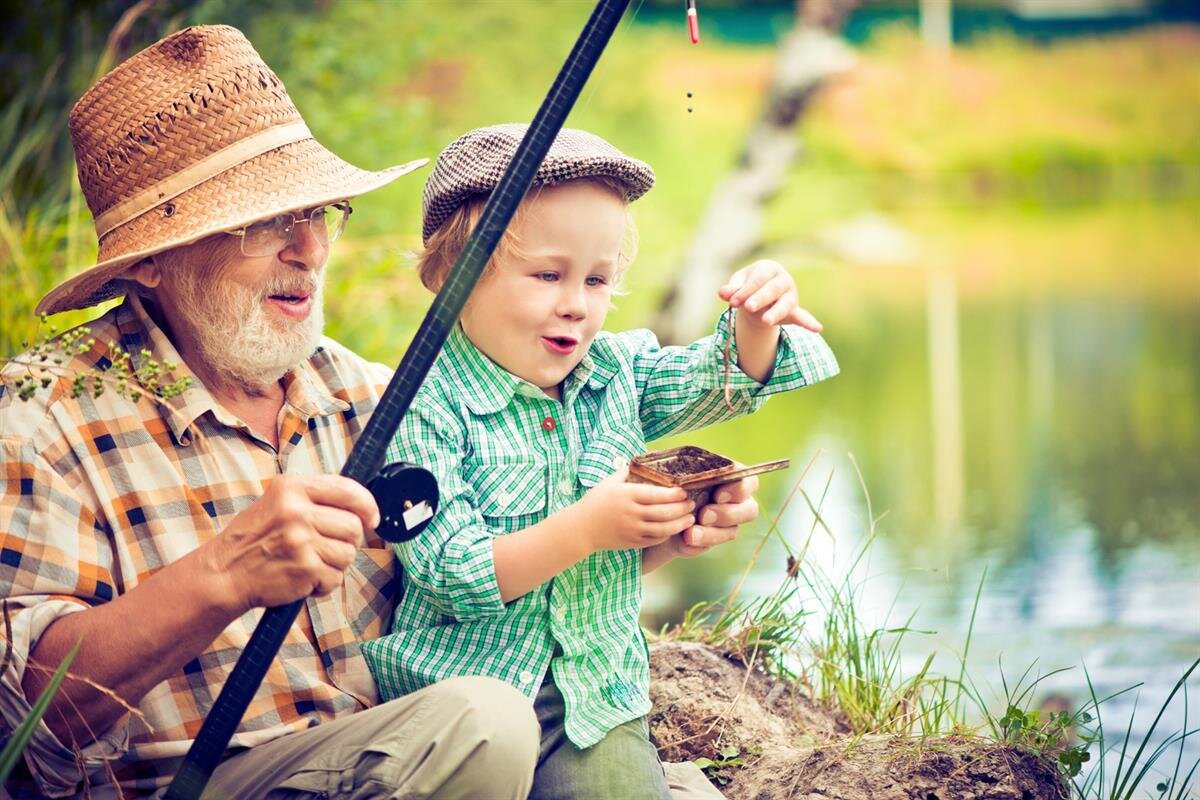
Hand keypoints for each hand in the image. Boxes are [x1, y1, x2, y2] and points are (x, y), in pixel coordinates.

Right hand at [203, 474, 379, 612]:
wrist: (223, 573)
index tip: (372, 518)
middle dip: (348, 541)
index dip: (368, 506)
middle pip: (354, 526)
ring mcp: (301, 540)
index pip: (348, 490)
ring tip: (310, 563)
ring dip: (335, 564)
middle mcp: (297, 510)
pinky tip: (303, 579)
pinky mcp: (304, 568)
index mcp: (292, 487)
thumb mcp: (278, 502)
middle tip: (327, 548)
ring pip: (348, 553)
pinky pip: (336, 578)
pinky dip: (324, 584)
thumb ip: (315, 498)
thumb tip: (362, 506)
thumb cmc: (254, 539)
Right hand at [573, 468, 695, 552]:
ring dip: (680, 524)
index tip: (684, 491)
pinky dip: (667, 535)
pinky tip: (674, 529)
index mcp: (628, 495)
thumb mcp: (610, 481)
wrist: (581, 528)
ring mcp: (633, 529)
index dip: (674, 494)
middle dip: (682, 509)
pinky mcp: (632, 542)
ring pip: (663, 529)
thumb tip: (645, 458)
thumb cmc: (596, 501)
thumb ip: (628, 471)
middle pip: (664, 512)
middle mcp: (632, 513)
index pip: (657, 494)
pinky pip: (655, 540)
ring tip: (689, 519)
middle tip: (692, 504)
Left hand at [657, 473, 759, 560]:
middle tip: (704, 516)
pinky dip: (700, 542)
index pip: (748, 480)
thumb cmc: (675, 483)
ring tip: (690, 534)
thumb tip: (681, 475)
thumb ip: (686, 474)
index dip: (738, 489)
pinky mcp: (717, 537)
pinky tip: (686, 539)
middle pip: (750, 510)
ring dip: (712, 533)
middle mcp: (737, 499)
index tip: (717, 496)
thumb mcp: (678, 475)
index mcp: (731, 476)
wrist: (664, 508)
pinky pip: (715, 543)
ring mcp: (730, 521)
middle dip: (727, 514)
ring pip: (733, 530)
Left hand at [719, 260, 821, 331]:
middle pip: (773, 289)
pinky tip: (817, 328)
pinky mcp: (794, 311)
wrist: (758, 298)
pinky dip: (809, 323)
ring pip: (785, 304)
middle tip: (748, 307)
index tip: (732, 302)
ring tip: (765, 321)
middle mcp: (783, 279)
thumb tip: (722, 293)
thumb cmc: (747, 287)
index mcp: (769, 268)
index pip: (758, 278)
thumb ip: (732, 290)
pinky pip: (803, 317)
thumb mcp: (738, 286)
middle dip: (760, 298)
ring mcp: (790, 295)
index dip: (745, 290)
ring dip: (776, 312)